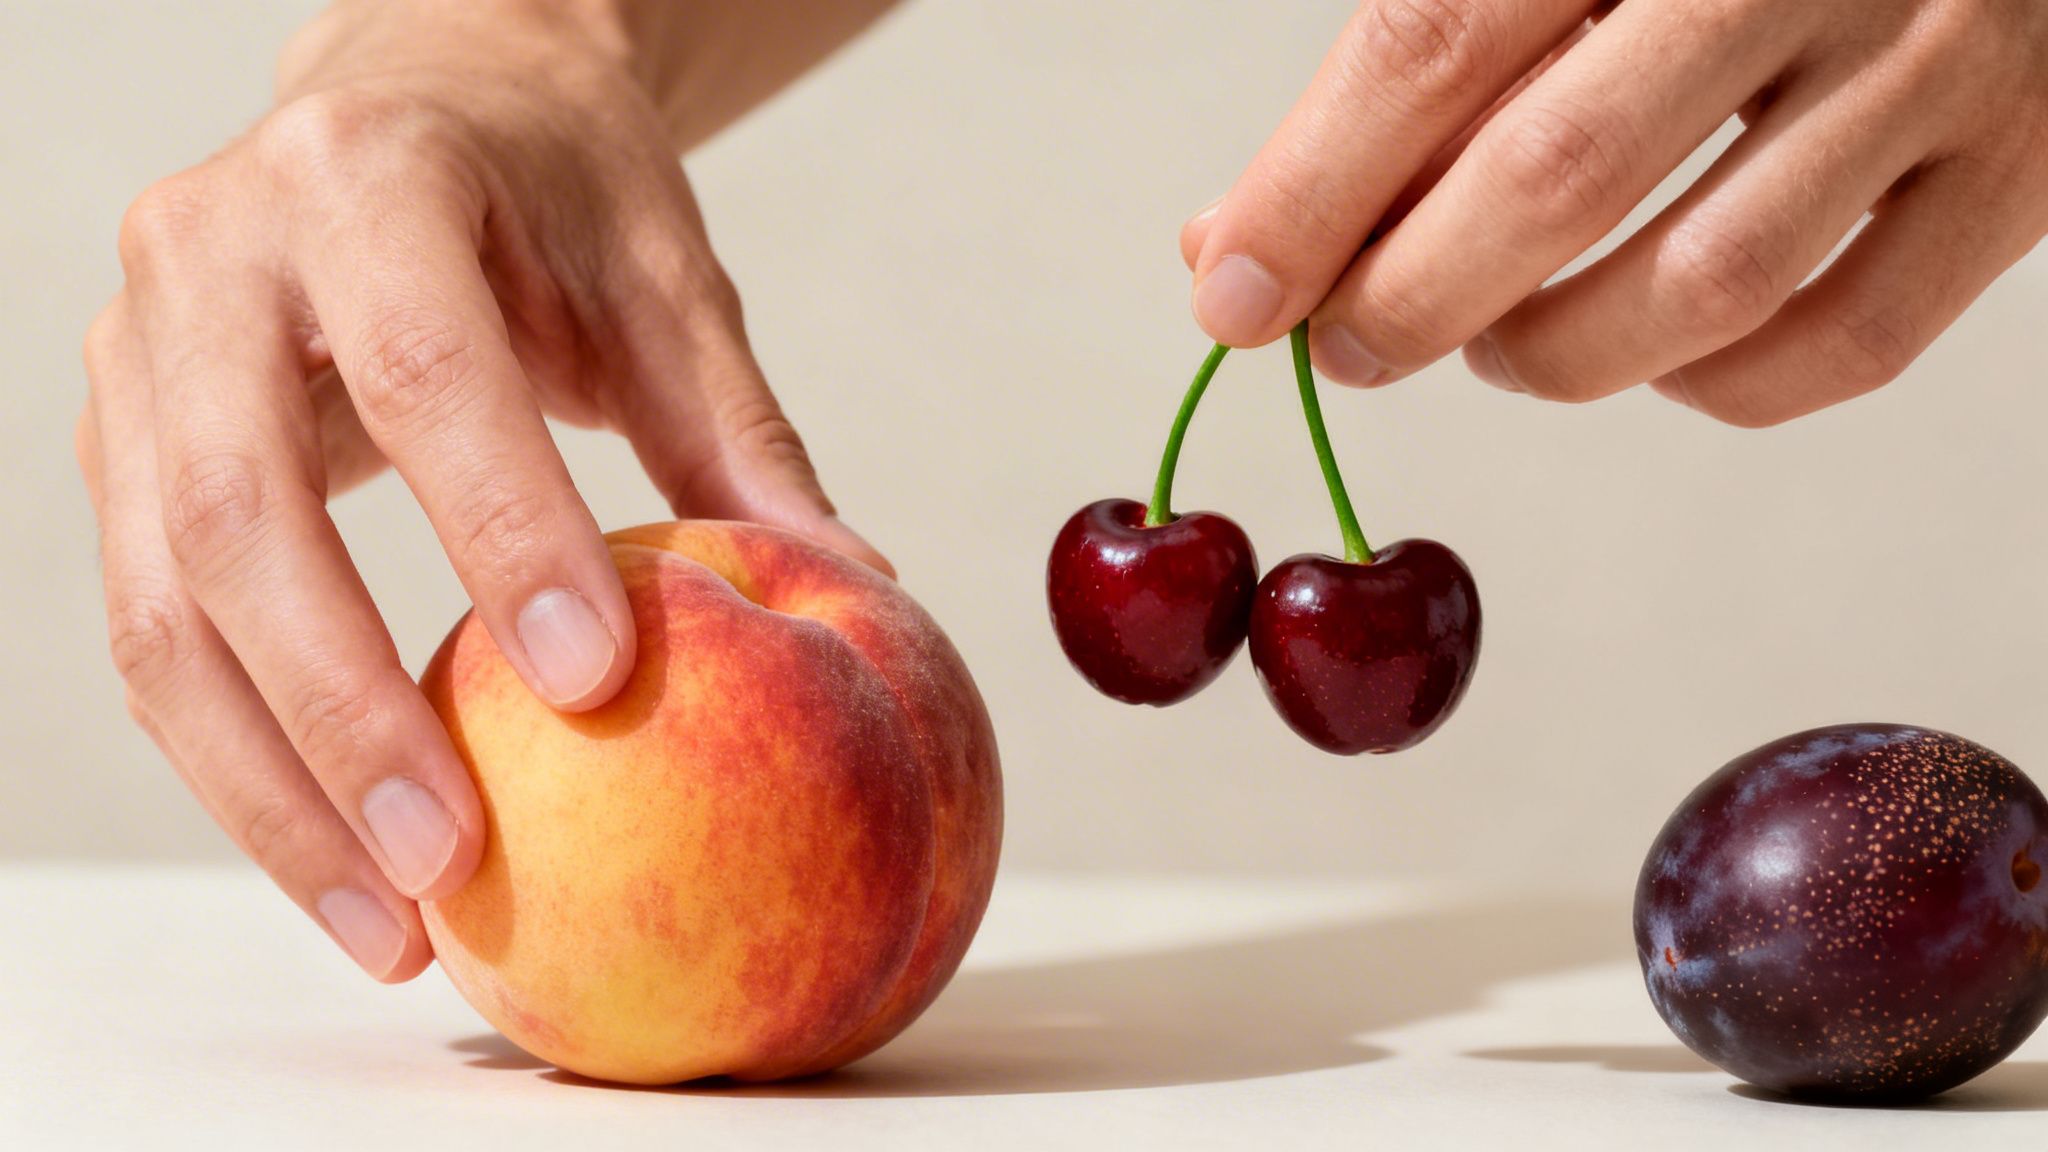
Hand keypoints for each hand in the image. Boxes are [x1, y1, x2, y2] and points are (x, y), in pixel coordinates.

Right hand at [75, 1, 886, 980]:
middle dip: (341, 714)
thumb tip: (854, 585)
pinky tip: (334, 860)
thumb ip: (735, 429)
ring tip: (388, 927)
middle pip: (243, 513)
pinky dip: (238, 762)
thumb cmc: (552, 184)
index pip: (419, 367)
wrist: (413, 100)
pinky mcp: (121, 446)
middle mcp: (212, 256)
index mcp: (365, 178)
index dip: (496, 526)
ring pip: (164, 604)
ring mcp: (138, 356)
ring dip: (267, 789)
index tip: (592, 682)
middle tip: (451, 868)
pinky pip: (156, 628)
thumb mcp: (662, 273)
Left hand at [1182, 0, 2047, 425]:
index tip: (1234, 298)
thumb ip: (1409, 72)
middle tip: (1351, 347)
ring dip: (1554, 356)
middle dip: (1413, 297)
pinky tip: (1654, 358)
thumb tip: (1231, 251)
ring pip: (1707, 284)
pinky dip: (1717, 388)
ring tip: (1494, 347)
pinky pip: (1848, 344)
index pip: (1433, 43)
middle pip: (1560, 172)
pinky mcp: (2021, 173)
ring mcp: (1935, 63)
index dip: (1313, 190)